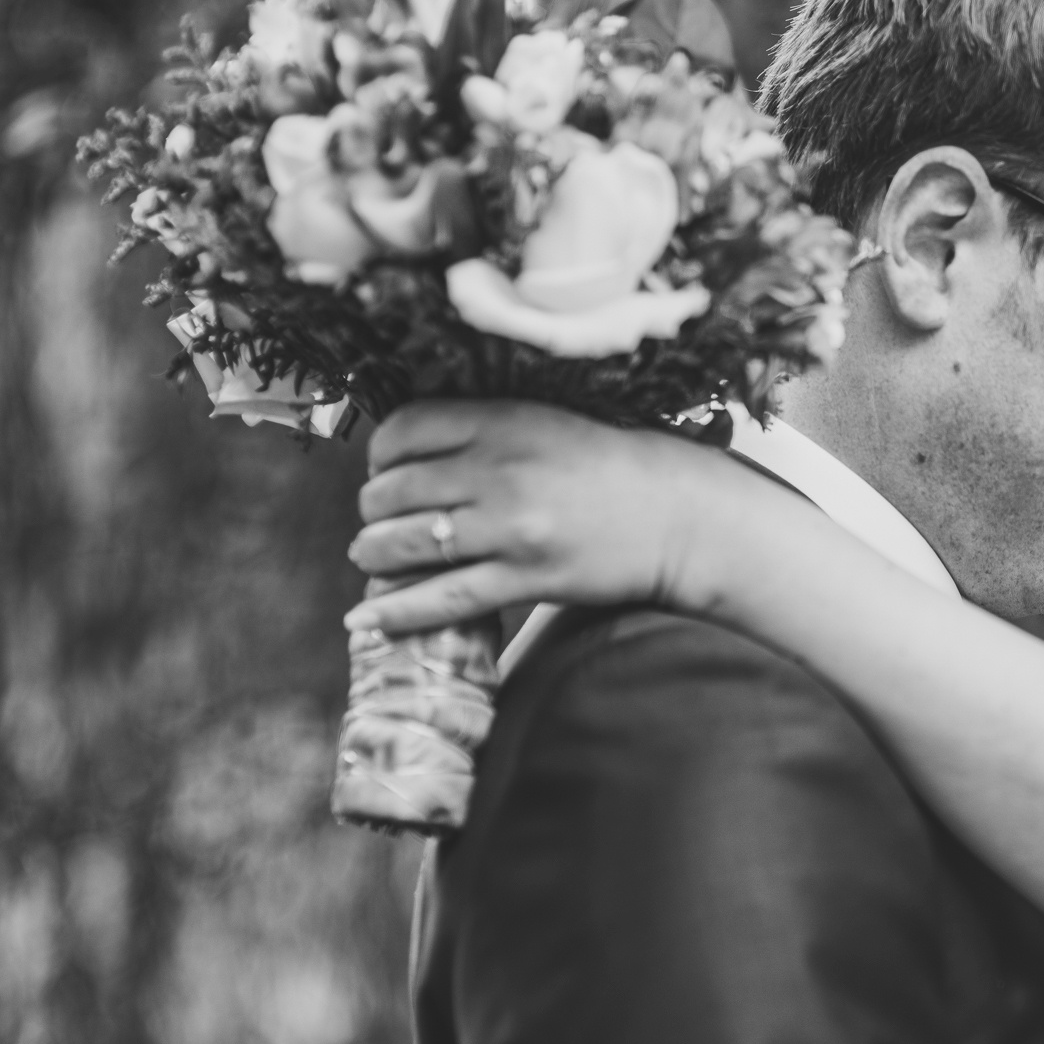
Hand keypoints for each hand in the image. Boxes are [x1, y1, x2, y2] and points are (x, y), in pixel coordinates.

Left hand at [344, 400, 745, 636]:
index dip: (380, 456)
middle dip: (373, 512)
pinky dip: (394, 613)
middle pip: (393, 491)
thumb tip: (408, 454)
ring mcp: (513, 528)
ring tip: (373, 561)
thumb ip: (485, 430)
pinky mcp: (527, 578)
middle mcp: (500, 471)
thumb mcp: (548, 424)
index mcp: (505, 422)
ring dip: (373, 556)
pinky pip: (442, 598)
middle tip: (381, 523)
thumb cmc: (614, 469)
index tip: (385, 472)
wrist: (680, 517)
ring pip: (404, 545)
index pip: (403, 431)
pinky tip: (363, 621)